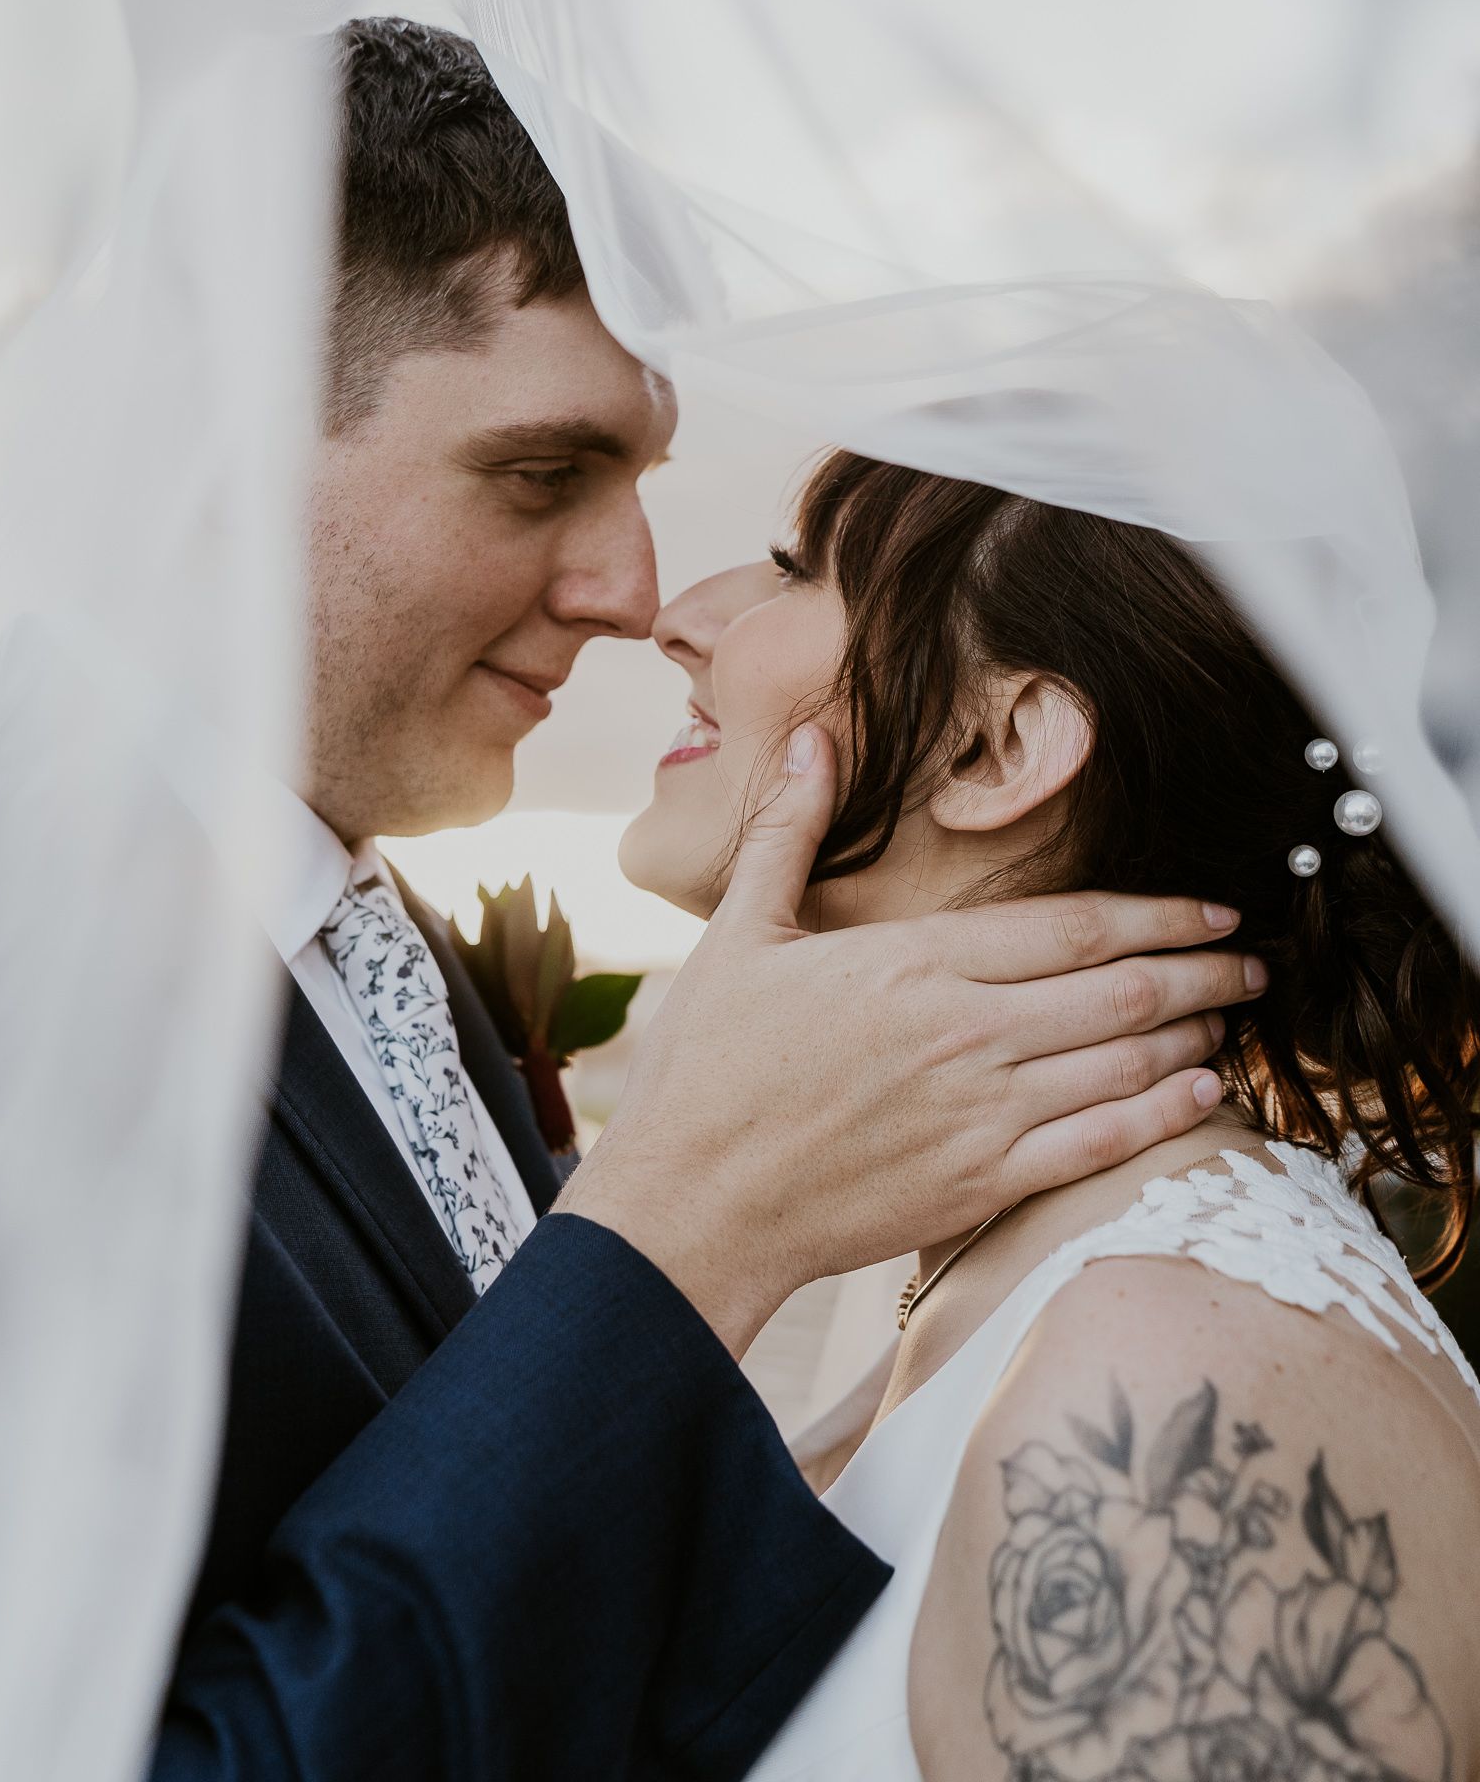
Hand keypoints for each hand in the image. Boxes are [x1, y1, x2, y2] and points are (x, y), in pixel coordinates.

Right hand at [556, 726, 1263, 1356]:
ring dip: (1193, 1035)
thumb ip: (788, 833)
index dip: (1156, 914)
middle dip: (1200, 971)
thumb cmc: (706, 1071)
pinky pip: (1099, 1143)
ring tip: (1233, 1016)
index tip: (1209, 906)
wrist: (692, 1204)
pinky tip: (1200, 1094)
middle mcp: (964, 1033)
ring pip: (1123, 1063)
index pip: (1070, 927)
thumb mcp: (738, 934)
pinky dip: (1163, 1114)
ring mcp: (980, 1114)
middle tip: (1253, 958)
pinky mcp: (980, 1185)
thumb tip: (808, 739)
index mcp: (913, 963)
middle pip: (1120, 992)